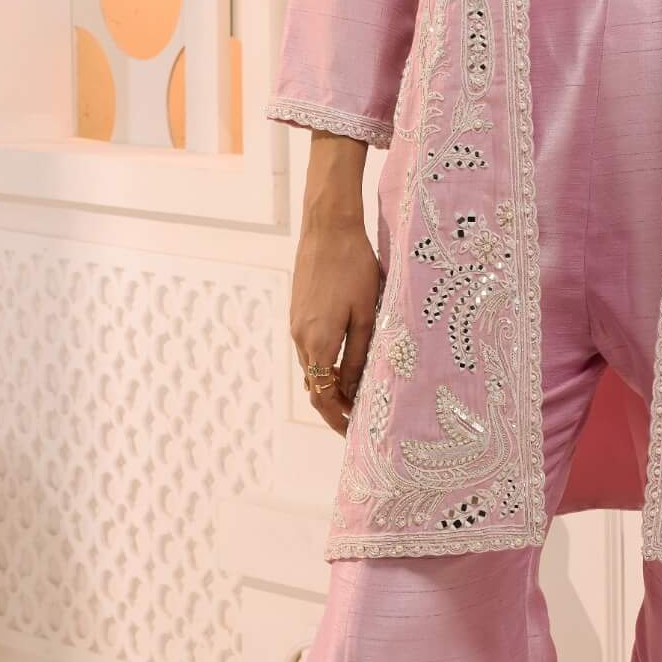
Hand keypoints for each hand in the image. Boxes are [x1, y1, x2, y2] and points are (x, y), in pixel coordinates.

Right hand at [291, 212, 380, 437]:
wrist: (327, 228)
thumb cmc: (354, 267)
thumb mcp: (366, 314)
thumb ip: (358, 355)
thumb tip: (352, 389)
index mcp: (318, 342)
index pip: (322, 397)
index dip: (336, 419)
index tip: (353, 432)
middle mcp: (300, 337)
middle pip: (314, 386)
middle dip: (335, 406)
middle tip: (359, 418)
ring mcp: (296, 324)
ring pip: (312, 368)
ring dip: (330, 385)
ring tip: (356, 395)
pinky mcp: (298, 312)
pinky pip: (309, 350)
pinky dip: (325, 365)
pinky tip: (344, 363)